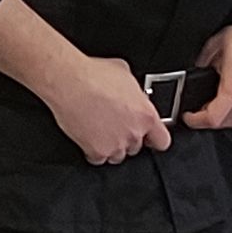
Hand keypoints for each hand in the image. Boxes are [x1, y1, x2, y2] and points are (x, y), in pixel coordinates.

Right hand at [43, 52, 174, 165]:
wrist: (69, 82)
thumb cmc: (94, 74)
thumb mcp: (125, 74)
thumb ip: (135, 91)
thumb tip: (132, 92)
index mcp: (146, 115)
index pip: (162, 141)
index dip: (155, 139)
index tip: (149, 138)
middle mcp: (133, 133)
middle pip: (136, 147)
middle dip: (127, 138)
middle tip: (115, 125)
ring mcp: (115, 145)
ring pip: (118, 155)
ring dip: (112, 146)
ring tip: (101, 129)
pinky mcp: (96, 152)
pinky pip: (98, 159)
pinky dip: (94, 151)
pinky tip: (89, 136)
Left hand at [188, 13, 231, 130]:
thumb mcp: (216, 45)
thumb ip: (201, 64)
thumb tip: (194, 75)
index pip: (212, 119)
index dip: (195, 120)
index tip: (188, 116)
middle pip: (222, 124)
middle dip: (206, 118)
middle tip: (197, 109)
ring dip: (220, 118)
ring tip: (212, 105)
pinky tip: (227, 103)